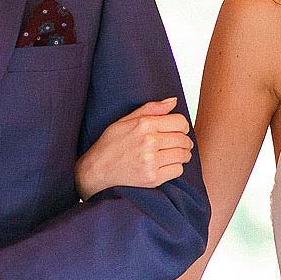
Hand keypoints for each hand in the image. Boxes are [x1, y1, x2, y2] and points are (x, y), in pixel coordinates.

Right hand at [74, 99, 192, 198]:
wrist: (96, 170)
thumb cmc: (109, 145)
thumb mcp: (125, 120)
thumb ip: (151, 109)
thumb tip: (173, 101)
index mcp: (144, 125)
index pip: (180, 122)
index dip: (182, 126)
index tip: (178, 130)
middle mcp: (149, 142)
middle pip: (183, 139)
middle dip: (184, 141)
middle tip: (176, 144)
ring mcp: (151, 161)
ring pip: (183, 155)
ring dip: (181, 155)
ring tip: (171, 154)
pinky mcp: (153, 178)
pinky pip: (178, 170)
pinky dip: (175, 168)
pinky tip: (164, 165)